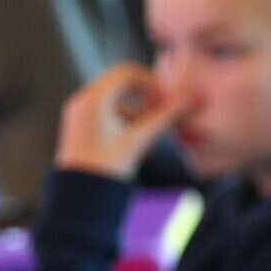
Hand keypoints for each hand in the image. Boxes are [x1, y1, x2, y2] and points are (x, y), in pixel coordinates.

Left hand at [54, 63, 181, 178]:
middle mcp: (83, 100)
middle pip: (122, 84)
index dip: (152, 82)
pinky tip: (137, 146)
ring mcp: (79, 113)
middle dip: (146, 98)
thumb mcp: (140, 140)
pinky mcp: (80, 126)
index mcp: (94, 98)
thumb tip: (192, 100)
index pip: (128, 71)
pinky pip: (106, 113)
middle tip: (162, 114)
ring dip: (138, 113)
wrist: (80, 198)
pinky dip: (125, 122)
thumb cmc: (106, 168)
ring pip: (116, 100)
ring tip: (151, 138)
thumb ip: (167, 117)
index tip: (166, 99)